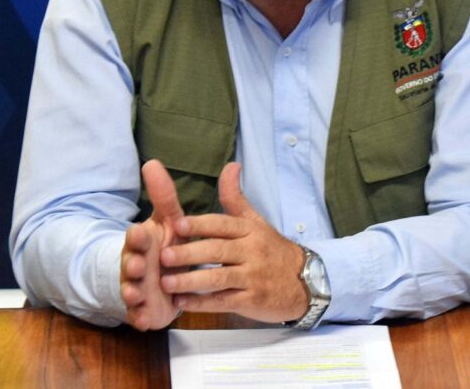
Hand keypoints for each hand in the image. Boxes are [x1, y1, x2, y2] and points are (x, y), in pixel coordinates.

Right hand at [120, 159, 186, 330]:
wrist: (162, 278)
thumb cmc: (165, 245)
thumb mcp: (167, 220)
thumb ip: (163, 195)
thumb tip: (153, 161)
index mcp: (142, 242)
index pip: (135, 237)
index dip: (137, 236)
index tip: (139, 232)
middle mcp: (136, 264)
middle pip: (130, 264)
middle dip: (133, 265)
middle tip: (139, 266)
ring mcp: (138, 287)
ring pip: (131, 289)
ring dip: (133, 291)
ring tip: (136, 293)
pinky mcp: (143, 309)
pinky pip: (138, 314)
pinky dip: (139, 317)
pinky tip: (143, 321)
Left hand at [158, 162, 308, 322]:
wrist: (307, 281)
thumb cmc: (272, 249)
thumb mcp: (256, 221)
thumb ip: (235, 197)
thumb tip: (230, 165)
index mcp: (249, 230)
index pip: (222, 224)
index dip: (200, 224)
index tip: (177, 225)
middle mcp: (251, 251)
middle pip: (218, 251)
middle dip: (189, 254)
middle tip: (163, 256)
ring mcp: (252, 277)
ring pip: (219, 278)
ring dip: (191, 281)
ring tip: (166, 282)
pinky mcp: (252, 301)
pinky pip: (224, 302)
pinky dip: (203, 303)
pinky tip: (182, 303)